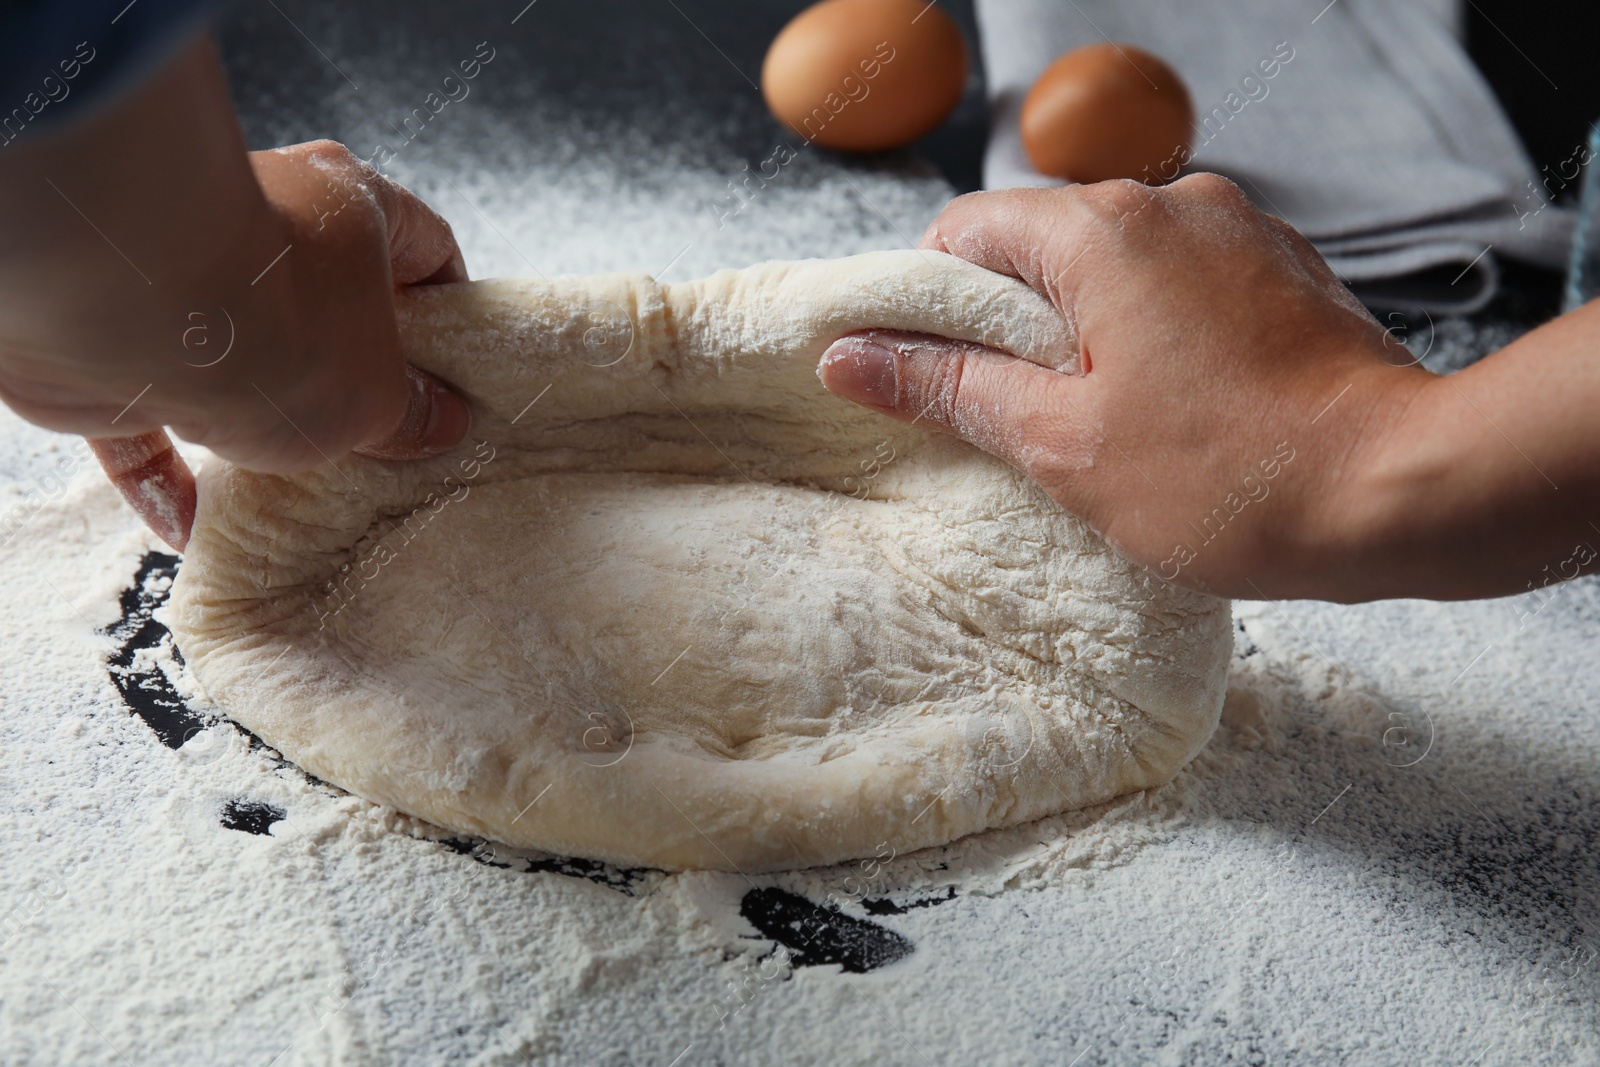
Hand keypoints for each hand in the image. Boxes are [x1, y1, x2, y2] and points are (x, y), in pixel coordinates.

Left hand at [0, 41, 470, 551]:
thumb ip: (411, 411)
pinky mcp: (111, 336)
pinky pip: (145, 413)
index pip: (426, 247)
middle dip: (348, 379)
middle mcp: (267, 228)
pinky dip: (166, 469)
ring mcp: (182, 277)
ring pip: (234, 361)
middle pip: (329, 306)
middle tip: (381, 442)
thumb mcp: (378, 392)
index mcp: (352, 209)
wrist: (116, 312)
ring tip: (290, 491)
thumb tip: (440, 422)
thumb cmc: (276, 325)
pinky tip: (189, 523)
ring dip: (254, 426)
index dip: (450, 309)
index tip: (461, 371)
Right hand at [819, 176, 1432, 600]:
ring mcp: (1238, 231)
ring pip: (1115, 267)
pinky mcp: (1283, 270)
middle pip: (1041, 245)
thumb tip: (850, 356)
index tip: (924, 373)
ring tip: (1101, 427)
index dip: (926, 302)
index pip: (965, 230)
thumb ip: (949, 387)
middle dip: (1010, 326)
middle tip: (1013, 420)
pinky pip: (1183, 284)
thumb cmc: (1229, 477)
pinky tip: (1173, 411)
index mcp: (1100, 230)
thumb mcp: (1062, 445)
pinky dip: (1153, 333)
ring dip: (1085, 334)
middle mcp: (1171, 204)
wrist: (1405, 491)